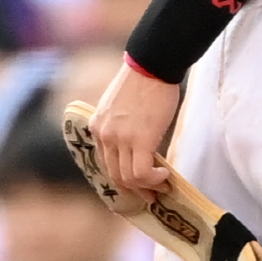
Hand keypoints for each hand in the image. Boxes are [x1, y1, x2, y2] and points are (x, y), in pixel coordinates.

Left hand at [90, 62, 180, 195]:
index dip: (122, 178)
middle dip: (134, 189)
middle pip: (115, 175)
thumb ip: (121, 127)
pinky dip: (153, 180)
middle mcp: (104, 135)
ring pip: (128, 178)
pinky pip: (141, 173)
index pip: (105, 163)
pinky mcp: (139, 140)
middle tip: (151, 194)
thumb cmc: (142, 82)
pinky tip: (164, 175)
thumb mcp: (120, 107)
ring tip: (162, 184)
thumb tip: (137, 148)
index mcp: (97, 126)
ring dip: (146, 187)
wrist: (151, 66)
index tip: (138, 183)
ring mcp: (119, 139)